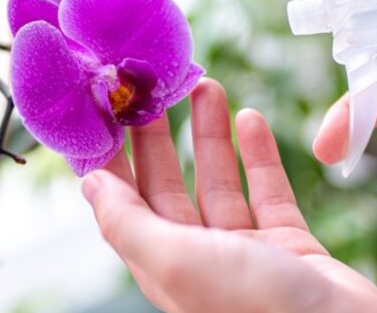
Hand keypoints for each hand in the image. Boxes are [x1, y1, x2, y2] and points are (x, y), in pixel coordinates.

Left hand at [82, 79, 376, 312]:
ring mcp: (244, 251)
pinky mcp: (287, 244)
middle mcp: (198, 257)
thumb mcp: (175, 260)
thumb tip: (89, 184)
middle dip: (159, 137)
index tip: (109, 114)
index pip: (125, 204)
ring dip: (209, 135)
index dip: (115, 160)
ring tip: (206, 86)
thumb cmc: (253, 308)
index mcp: (162, 264)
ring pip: (218, 182)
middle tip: (155, 89)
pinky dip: (259, 155)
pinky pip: (267, 190)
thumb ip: (128, 222)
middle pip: (168, 187)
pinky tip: (250, 119)